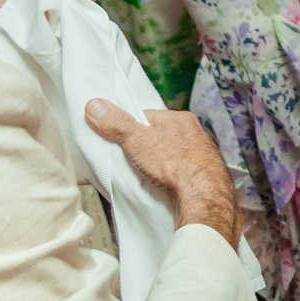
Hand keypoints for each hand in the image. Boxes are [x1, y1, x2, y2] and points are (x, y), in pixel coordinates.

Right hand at [84, 99, 240, 242]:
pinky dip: (165, 177)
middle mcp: (192, 134)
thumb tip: (96, 106)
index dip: (128, 128)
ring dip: (153, 164)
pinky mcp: (199, 174)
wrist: (203, 194)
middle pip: (156, 137)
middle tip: (127, 159)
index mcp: (180, 119)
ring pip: (166, 156)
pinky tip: (157, 184)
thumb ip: (116, 123)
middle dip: (141, 148)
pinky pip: (175, 172)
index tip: (115, 138)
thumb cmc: (177, 164)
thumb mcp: (138, 140)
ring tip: (141, 174)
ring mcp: (198, 155)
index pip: (146, 117)